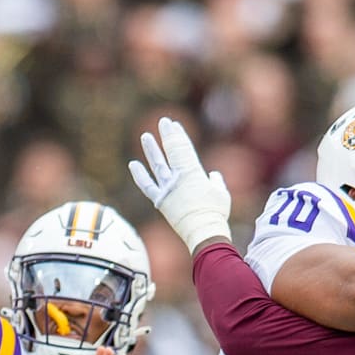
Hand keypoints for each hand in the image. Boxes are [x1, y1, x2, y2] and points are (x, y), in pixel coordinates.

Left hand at [128, 117, 231, 250]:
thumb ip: (216, 182)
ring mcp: (167, 189)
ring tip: (145, 136)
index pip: (184, 149)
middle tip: (162, 122)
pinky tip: (133, 164)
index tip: (174, 125)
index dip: (178, 135)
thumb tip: (213, 175)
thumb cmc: (215, 212)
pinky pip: (147, 186)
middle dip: (167, 136)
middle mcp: (178, 177)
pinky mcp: (160, 201)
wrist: (203, 232)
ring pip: (157, 165)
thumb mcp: (221, 193)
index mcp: (193, 172)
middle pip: (171, 152)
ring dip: (151, 150)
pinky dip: (139, 175)